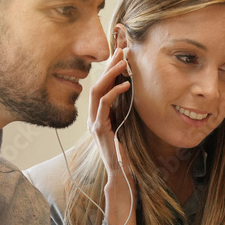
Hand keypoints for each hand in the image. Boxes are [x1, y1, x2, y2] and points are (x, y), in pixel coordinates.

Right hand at [88, 46, 134, 224]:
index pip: (101, 86)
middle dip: (109, 67)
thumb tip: (132, 91)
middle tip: (122, 51)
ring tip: (124, 63)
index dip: (109, 69)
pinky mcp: (98, 129)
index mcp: (98, 115)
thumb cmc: (124, 151)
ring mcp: (93, 123)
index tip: (121, 53)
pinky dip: (114, 92)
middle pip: (97, 84)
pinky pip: (103, 105)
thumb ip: (123, 110)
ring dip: (110, 75)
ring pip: (96, 91)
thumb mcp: (125, 126)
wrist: (120, 173)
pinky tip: (126, 85)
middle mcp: (92, 116)